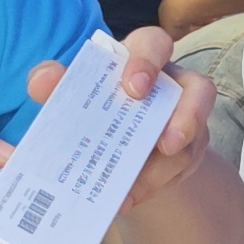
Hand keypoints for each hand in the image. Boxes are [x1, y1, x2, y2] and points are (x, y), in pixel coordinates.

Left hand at [38, 27, 214, 211]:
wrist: (106, 147)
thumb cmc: (91, 106)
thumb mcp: (70, 93)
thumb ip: (56, 83)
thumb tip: (42, 82)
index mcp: (140, 60)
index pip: (153, 44)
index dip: (148, 62)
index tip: (133, 88)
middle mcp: (172, 86)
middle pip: (201, 89)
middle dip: (188, 116)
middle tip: (166, 144)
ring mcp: (187, 120)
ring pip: (191, 141)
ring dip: (162, 168)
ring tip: (132, 188)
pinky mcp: (189, 153)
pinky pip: (180, 170)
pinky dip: (151, 186)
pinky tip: (126, 199)